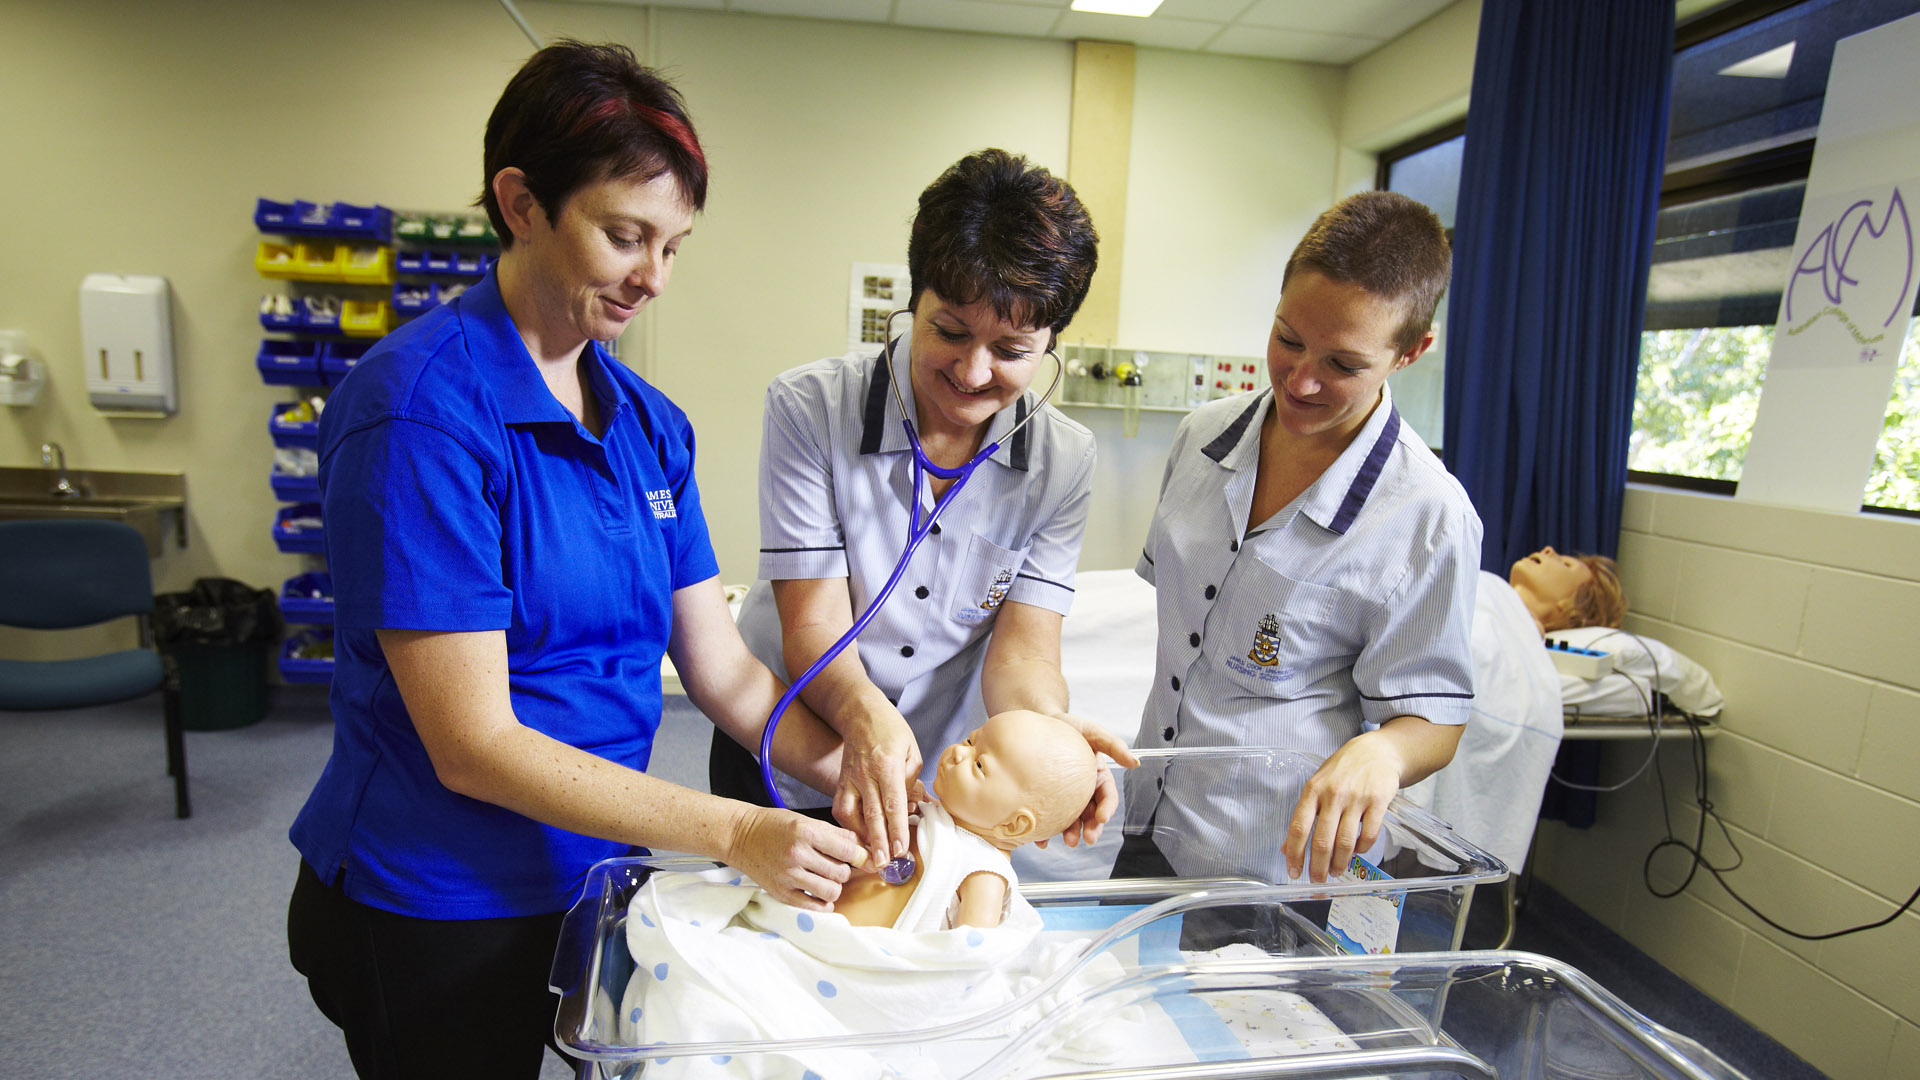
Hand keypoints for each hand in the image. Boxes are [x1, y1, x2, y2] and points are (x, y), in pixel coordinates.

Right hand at [726, 805, 867, 910]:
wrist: (740, 836)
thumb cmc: (775, 825)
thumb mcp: (806, 821)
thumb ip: (836, 835)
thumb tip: (864, 849)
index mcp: (806, 832)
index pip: (847, 850)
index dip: (861, 856)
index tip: (864, 859)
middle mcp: (797, 855)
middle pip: (841, 873)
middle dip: (844, 870)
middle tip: (835, 865)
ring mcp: (788, 876)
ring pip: (831, 891)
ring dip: (833, 886)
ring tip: (825, 878)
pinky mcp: (781, 893)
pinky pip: (813, 906)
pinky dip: (823, 903)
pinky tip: (820, 894)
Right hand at [831, 709, 922, 869]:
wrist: (861, 715)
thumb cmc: (891, 731)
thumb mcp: (911, 751)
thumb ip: (911, 781)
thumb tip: (914, 808)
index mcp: (887, 765)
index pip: (893, 804)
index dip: (897, 829)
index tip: (901, 848)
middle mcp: (865, 774)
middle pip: (872, 814)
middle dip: (878, 843)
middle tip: (884, 864)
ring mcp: (849, 779)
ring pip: (851, 815)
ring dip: (861, 838)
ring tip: (870, 857)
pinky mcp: (840, 783)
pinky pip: (840, 809)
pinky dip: (847, 827)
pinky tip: (857, 838)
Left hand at [1035, 713, 1139, 848]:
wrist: (1040, 723)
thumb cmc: (1069, 727)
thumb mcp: (1093, 732)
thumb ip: (1114, 745)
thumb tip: (1135, 762)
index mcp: (1098, 778)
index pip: (1107, 798)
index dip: (1107, 809)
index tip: (1102, 818)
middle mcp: (1083, 791)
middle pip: (1091, 815)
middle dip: (1092, 829)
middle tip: (1087, 839)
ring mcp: (1064, 797)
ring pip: (1071, 820)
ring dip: (1071, 833)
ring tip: (1068, 842)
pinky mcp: (1045, 800)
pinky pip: (1047, 818)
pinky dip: (1045, 832)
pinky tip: (1041, 841)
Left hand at [1282, 730, 1405, 882]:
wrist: (1377, 751)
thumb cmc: (1343, 771)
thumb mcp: (1317, 786)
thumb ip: (1304, 816)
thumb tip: (1287, 847)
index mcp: (1313, 791)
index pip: (1299, 828)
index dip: (1295, 854)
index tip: (1293, 872)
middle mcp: (1333, 795)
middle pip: (1322, 840)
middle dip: (1318, 866)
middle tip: (1317, 880)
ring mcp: (1356, 798)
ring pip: (1345, 842)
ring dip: (1339, 863)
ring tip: (1336, 871)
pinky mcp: (1378, 802)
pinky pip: (1368, 835)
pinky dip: (1362, 849)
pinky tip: (1357, 852)